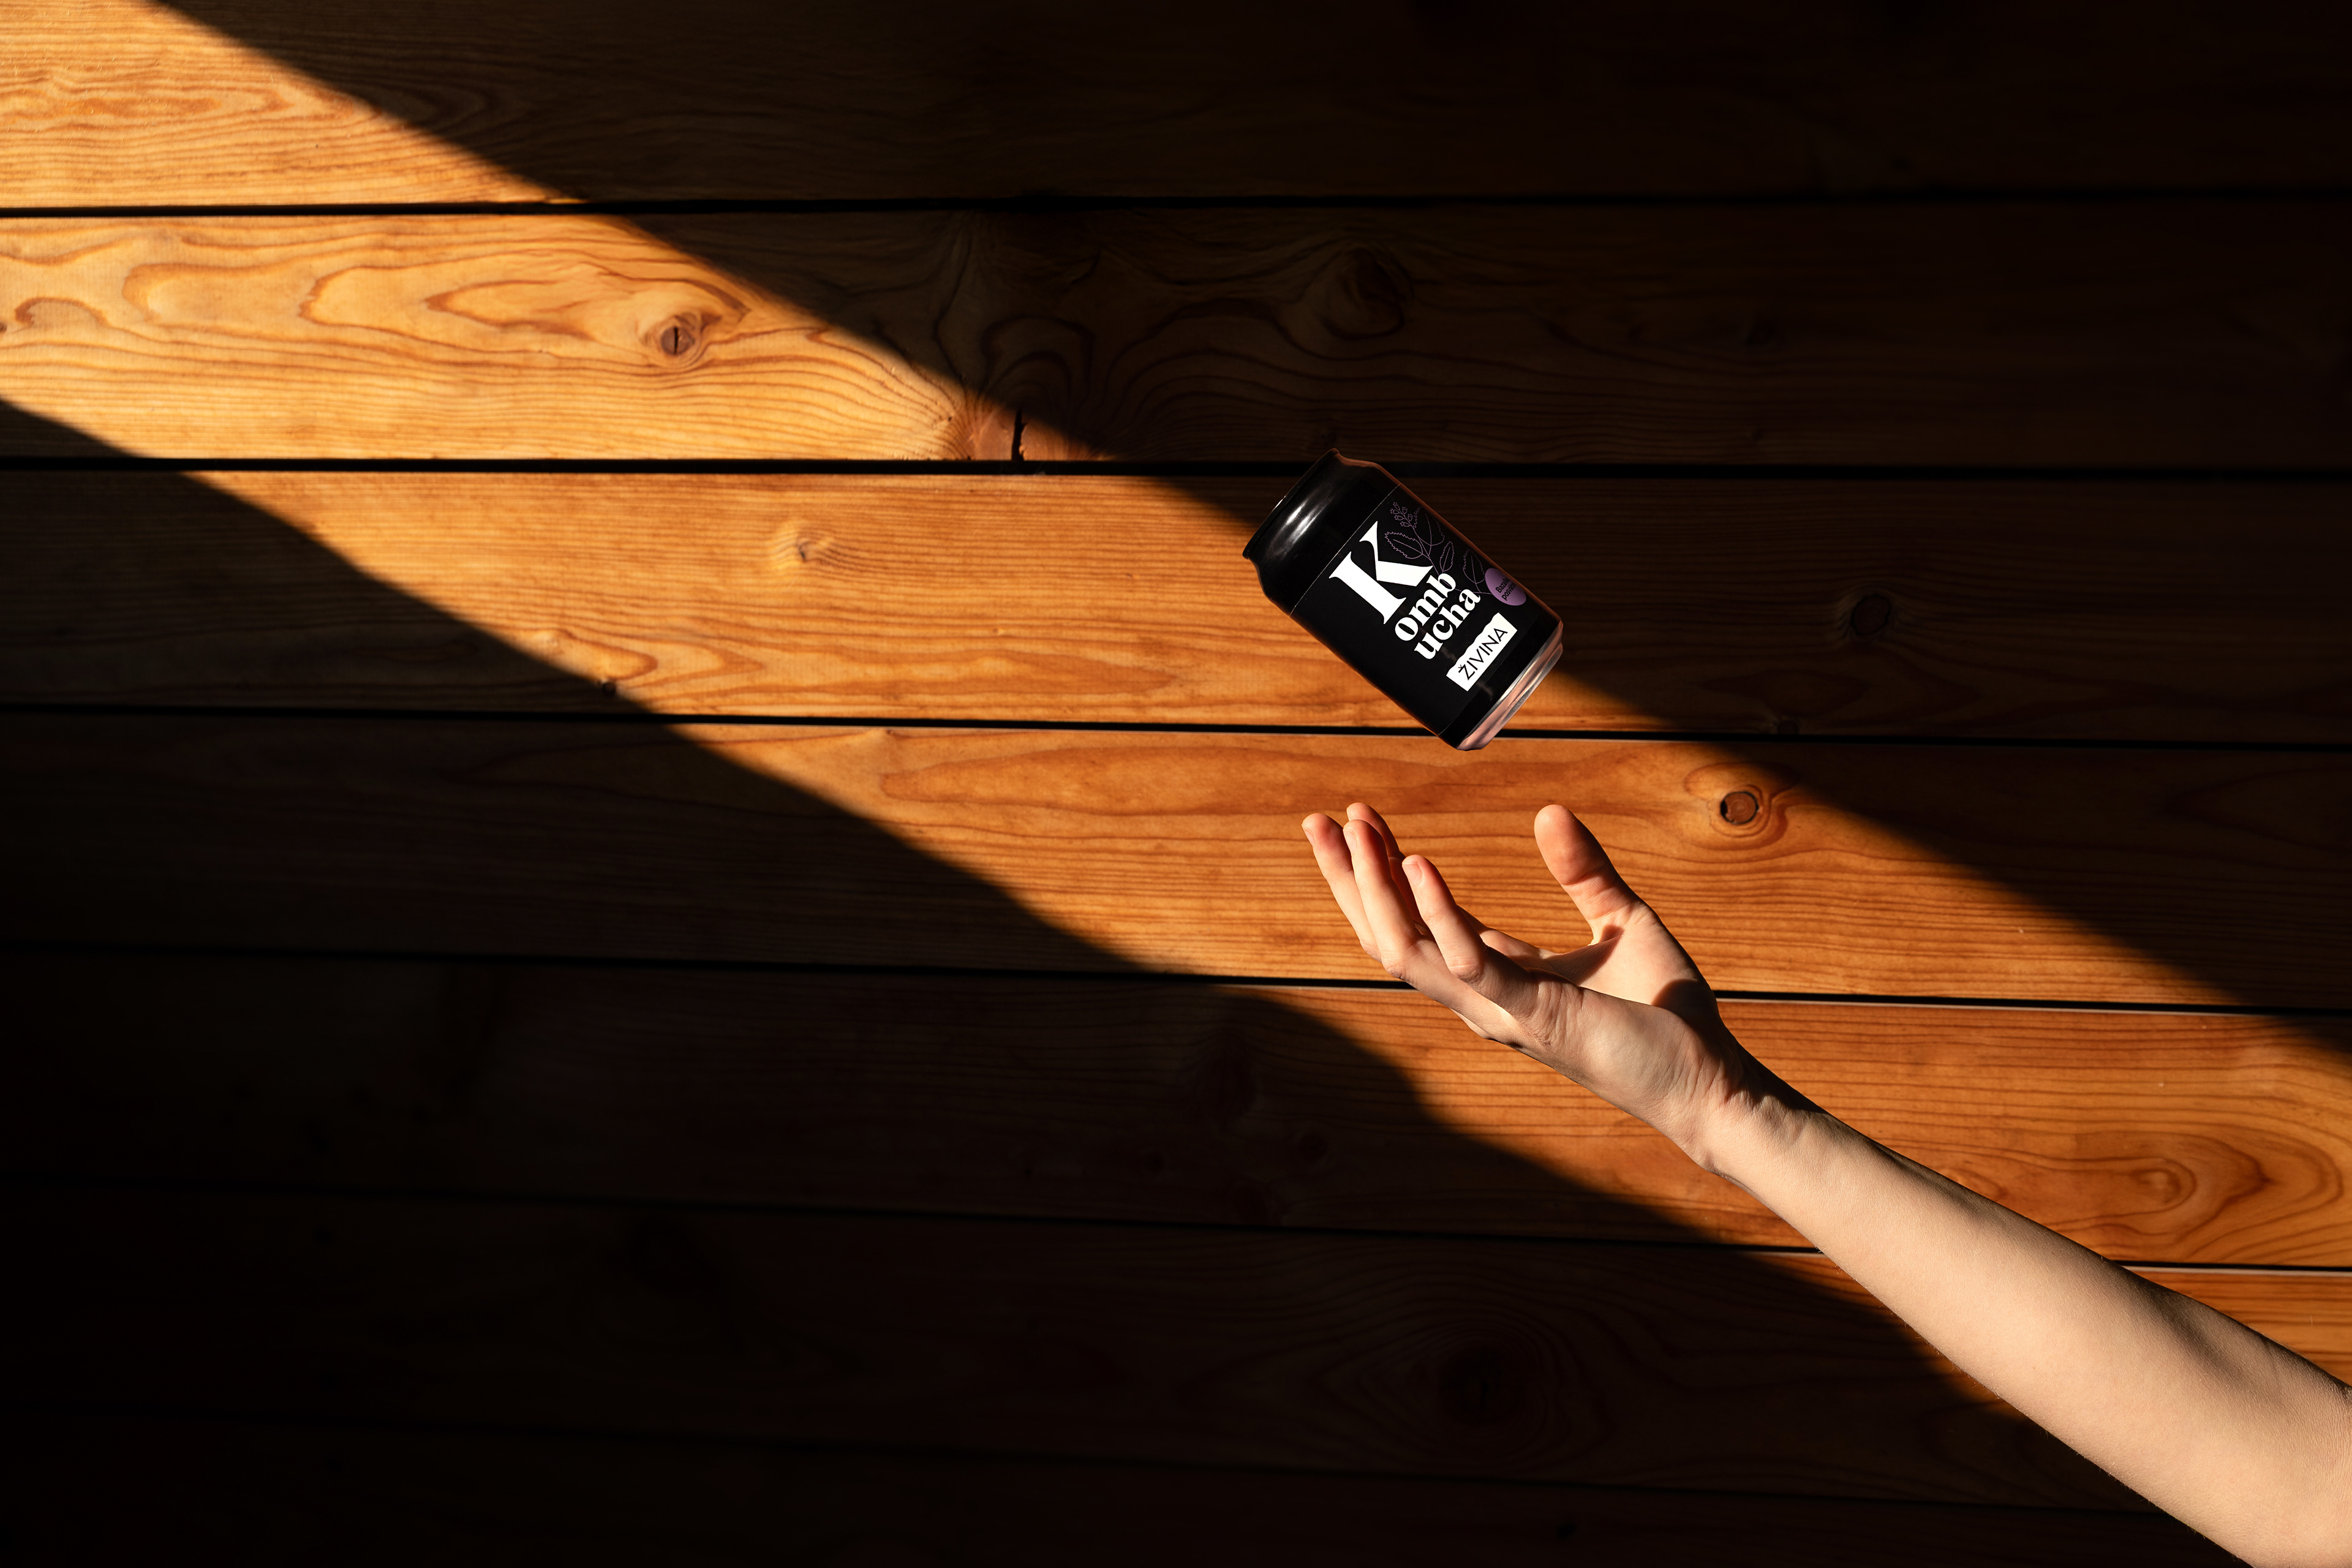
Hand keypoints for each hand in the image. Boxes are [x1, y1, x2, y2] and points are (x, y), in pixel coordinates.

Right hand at [1301, 802, 1797, 1160]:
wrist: (1710, 1080)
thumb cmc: (1667, 1014)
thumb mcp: (1619, 921)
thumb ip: (1583, 870)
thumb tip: (1548, 811)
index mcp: (1499, 975)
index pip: (1420, 920)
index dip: (1384, 870)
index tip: (1360, 818)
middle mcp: (1484, 997)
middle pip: (1390, 935)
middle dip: (1350, 879)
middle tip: (1319, 821)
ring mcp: (1501, 1008)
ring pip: (1408, 950)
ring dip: (1374, 889)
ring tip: (1355, 830)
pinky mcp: (1533, 1013)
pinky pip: (1469, 961)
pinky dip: (1439, 912)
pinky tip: (1419, 863)